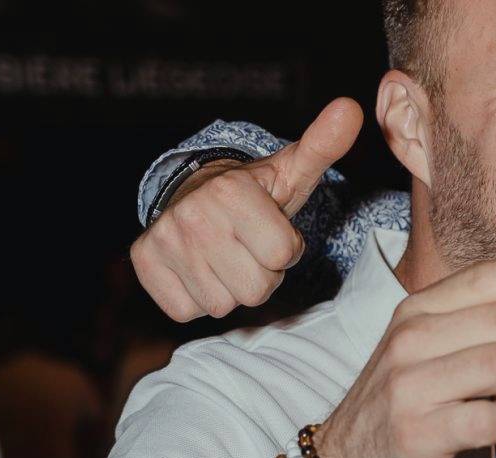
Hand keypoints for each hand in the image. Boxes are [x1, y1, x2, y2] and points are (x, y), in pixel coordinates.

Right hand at [130, 97, 362, 320]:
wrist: (193, 193)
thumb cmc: (254, 194)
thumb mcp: (291, 170)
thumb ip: (322, 145)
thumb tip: (351, 108)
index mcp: (232, 191)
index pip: (284, 256)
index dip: (285, 250)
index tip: (271, 230)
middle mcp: (193, 214)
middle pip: (256, 289)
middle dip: (260, 275)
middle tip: (248, 248)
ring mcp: (165, 240)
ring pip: (223, 305)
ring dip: (230, 288)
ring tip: (224, 257)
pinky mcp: (144, 263)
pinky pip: (188, 311)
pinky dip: (197, 298)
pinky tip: (198, 269)